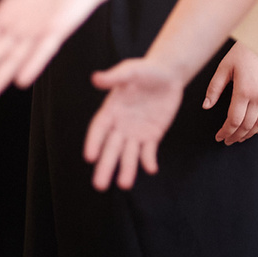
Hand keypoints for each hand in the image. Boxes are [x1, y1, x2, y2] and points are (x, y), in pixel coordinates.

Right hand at [84, 58, 187, 188]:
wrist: (167, 75)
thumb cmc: (145, 70)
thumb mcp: (131, 70)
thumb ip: (115, 77)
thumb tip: (96, 78)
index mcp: (111, 110)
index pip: (99, 129)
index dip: (94, 142)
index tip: (90, 157)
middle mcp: (120, 125)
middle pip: (111, 148)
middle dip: (105, 166)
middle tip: (99, 186)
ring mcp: (135, 132)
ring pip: (129, 154)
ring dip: (126, 169)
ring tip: (124, 184)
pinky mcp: (152, 136)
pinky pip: (148, 151)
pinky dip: (148, 160)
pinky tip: (151, 168)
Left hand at [204, 40, 257, 144]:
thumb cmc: (244, 52)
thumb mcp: (224, 67)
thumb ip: (214, 88)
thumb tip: (206, 105)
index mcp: (244, 91)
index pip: (234, 121)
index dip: (226, 132)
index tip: (220, 137)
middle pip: (247, 126)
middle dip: (236, 136)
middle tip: (228, 140)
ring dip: (249, 134)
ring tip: (239, 137)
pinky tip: (255, 129)